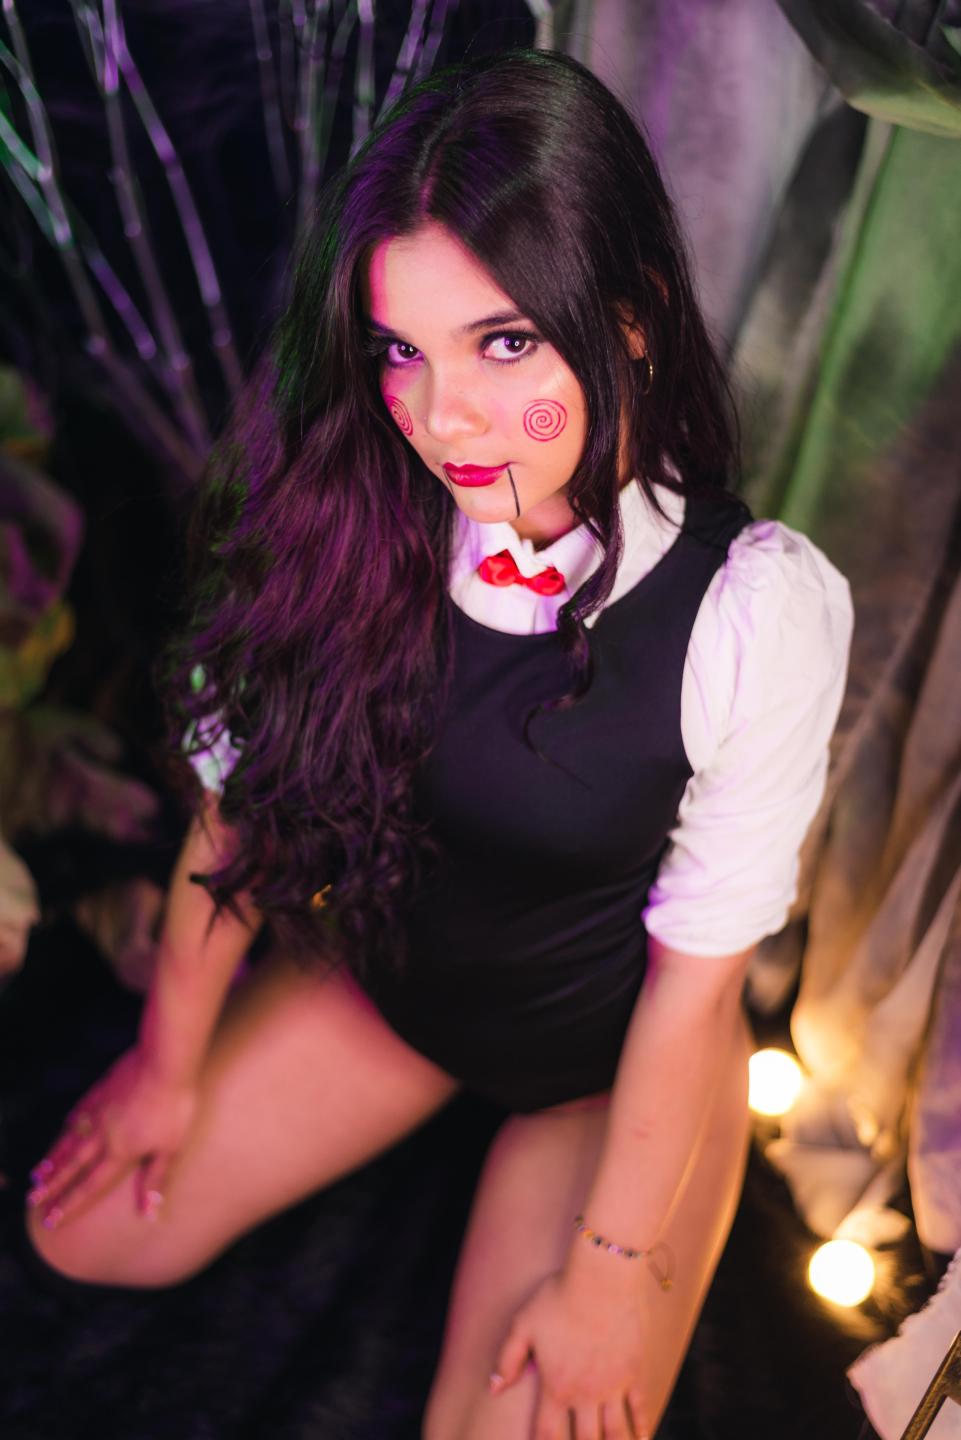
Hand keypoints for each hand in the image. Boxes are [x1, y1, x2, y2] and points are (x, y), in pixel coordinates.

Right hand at [26, 1045, 198, 1229]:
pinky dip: (71, 1121)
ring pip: (71, 1139)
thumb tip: (148, 1213)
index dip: (70, 1204)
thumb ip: (155, 1179)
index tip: (51, 1219)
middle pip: (73, 1165)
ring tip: (40, 1173)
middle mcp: (104, 1134)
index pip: (91, 1185)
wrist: (164, 1062)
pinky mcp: (103, 1088)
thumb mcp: (171, 1147)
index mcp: (121, 1151)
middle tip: (33, 1200)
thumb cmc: (175, 1106)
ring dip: (55, 1158)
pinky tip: (67, 1123)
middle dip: (53, 1185)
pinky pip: (82, 1109)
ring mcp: (100, 1110)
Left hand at [489, 1265, 650, 1438]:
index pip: (547, 1432)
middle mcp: (585, 1394)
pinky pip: (639, 1407)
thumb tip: (493, 1389)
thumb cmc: (559, 1297)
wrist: (602, 1279)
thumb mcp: (523, 1325)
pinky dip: (641, 1427)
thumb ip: (508, 1359)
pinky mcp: (634, 1371)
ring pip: (614, 1432)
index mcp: (556, 1386)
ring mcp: (613, 1385)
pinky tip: (642, 1439)